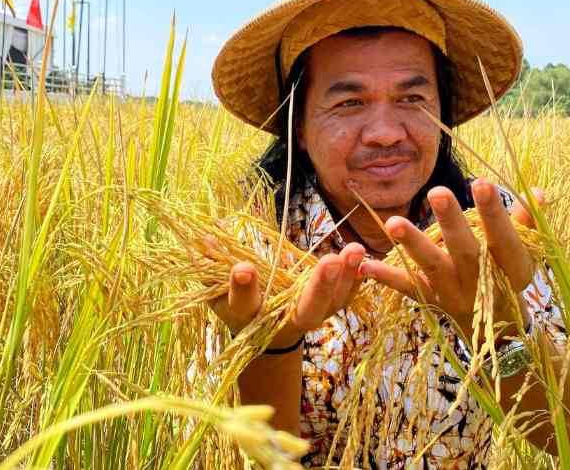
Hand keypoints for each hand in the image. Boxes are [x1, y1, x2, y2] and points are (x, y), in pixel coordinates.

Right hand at [209, 240, 366, 350]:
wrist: (266, 334)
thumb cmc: (236, 304)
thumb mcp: (216, 289)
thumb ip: (210, 266)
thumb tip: (204, 237)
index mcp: (249, 315)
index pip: (244, 303)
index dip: (243, 288)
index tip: (244, 268)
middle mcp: (284, 320)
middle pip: (305, 310)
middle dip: (318, 288)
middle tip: (330, 262)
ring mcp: (311, 316)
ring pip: (333, 302)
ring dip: (346, 277)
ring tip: (355, 249)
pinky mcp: (329, 308)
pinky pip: (347, 296)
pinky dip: (357, 279)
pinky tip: (365, 256)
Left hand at [360, 179, 544, 340]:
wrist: (496, 332)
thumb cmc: (510, 278)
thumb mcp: (526, 255)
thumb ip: (527, 224)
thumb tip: (536, 192)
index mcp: (509, 268)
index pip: (504, 239)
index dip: (495, 213)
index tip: (483, 182)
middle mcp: (480, 282)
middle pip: (465, 251)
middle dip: (451, 223)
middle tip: (437, 192)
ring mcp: (452, 292)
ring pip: (432, 268)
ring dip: (412, 245)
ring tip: (393, 223)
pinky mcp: (430, 299)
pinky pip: (407, 288)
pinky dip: (385, 278)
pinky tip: (363, 264)